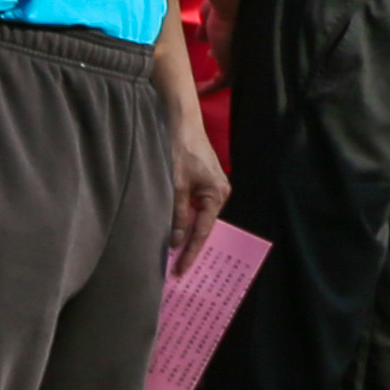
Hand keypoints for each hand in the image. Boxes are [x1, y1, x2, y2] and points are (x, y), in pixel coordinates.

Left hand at [166, 113, 230, 274]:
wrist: (179, 119)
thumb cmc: (179, 149)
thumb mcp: (175, 185)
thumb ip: (176, 215)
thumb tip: (175, 241)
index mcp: (217, 194)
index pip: (202, 231)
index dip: (190, 252)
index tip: (180, 271)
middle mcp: (219, 192)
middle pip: (202, 225)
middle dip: (189, 245)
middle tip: (175, 268)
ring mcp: (211, 185)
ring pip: (196, 215)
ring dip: (184, 230)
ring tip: (170, 251)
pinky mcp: (201, 179)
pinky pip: (193, 205)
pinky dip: (183, 217)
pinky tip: (172, 226)